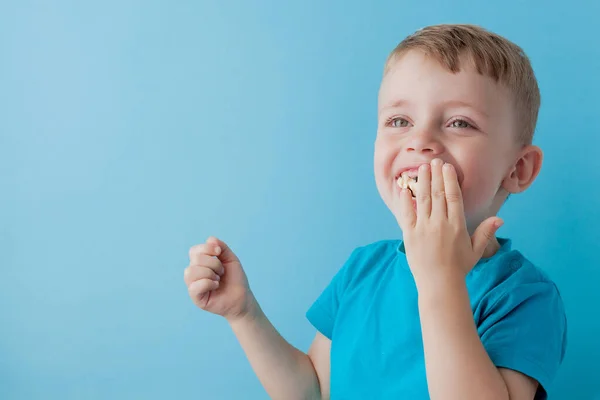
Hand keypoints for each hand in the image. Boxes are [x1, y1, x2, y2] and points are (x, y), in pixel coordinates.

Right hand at [184, 236, 255, 321]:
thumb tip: (210, 239)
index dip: (207, 248)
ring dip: (210, 273)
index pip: (194, 251)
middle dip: (214, 263)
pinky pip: (195, 286)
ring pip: (191, 271)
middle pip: (195, 259)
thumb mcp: (231, 259)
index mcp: (200, 264)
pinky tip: (216, 286)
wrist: (242, 297)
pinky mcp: (196, 298)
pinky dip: (208, 283)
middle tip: (222, 272)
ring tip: (218, 279)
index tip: (219, 253)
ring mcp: (193, 286)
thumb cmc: (235, 279)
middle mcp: (194, 274)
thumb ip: (221, 247)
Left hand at [394, 159, 502, 287]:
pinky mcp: (409, 234)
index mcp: (457, 225)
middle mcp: (440, 223)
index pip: (453, 196)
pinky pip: (406, 213)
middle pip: (437, 193)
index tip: (448, 167)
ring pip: (422, 199)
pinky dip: (405, 199)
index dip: (450, 180)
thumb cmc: (459, 268)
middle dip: (436, 175)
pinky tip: (404, 187)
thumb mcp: (475, 250)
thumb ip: (485, 232)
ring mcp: (423, 228)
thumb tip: (500, 219)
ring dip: (422, 181)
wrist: (439, 284)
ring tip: (422, 168)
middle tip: (435, 161)